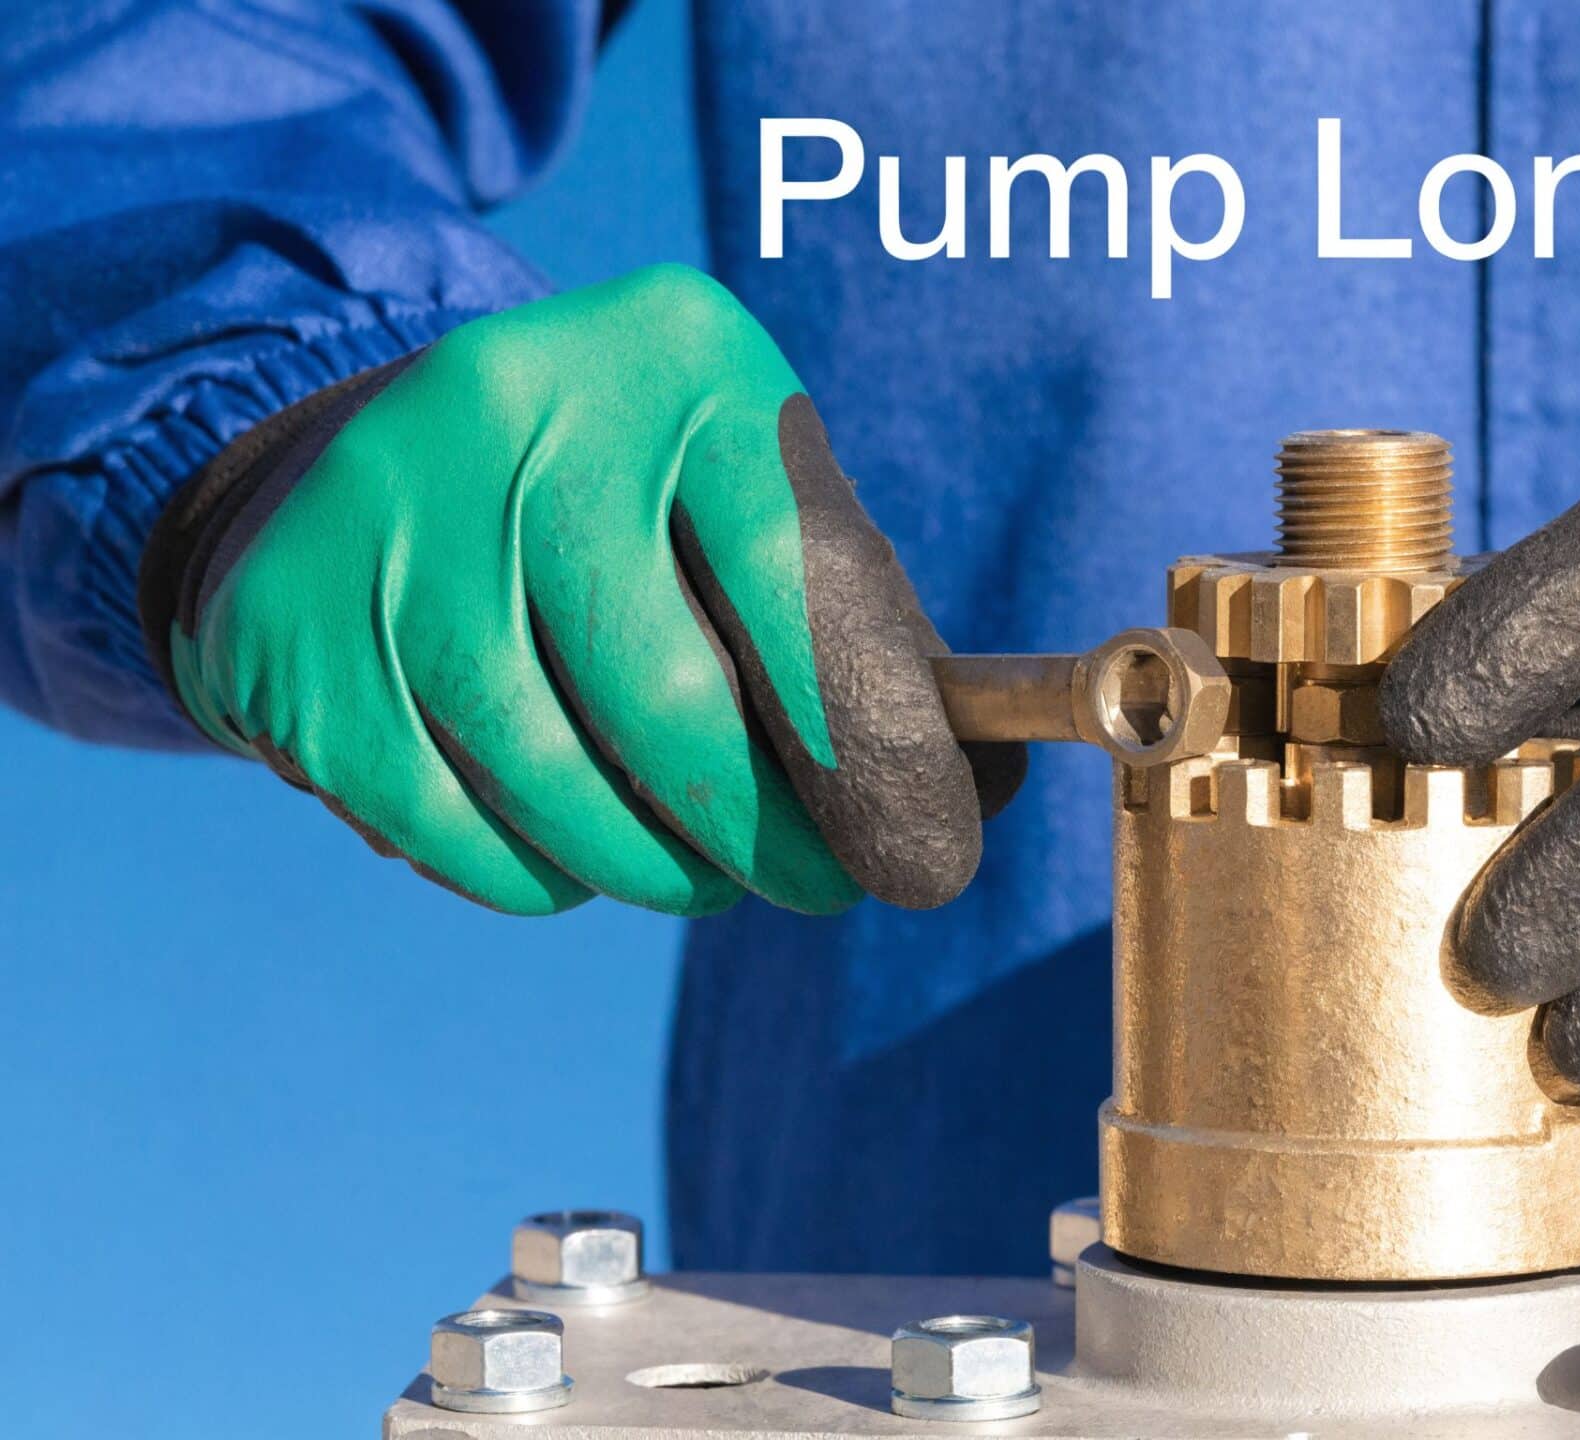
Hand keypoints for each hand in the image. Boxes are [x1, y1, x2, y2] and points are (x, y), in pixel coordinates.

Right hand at [139, 265, 1014, 914]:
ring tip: (695, 875)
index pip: (795, 581)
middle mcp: (516, 403)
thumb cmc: (638, 512)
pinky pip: (440, 818)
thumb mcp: (757, 504)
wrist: (377, 461)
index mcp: (676, 356)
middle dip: (764, 835)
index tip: (920, 860)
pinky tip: (568, 861)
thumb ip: (863, 628)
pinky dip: (527, 872)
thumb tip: (973, 786)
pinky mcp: (286, 626)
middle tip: (816, 888)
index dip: (868, 747)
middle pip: (666, 698)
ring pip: (549, 776)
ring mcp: (382, 512)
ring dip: (651, 868)